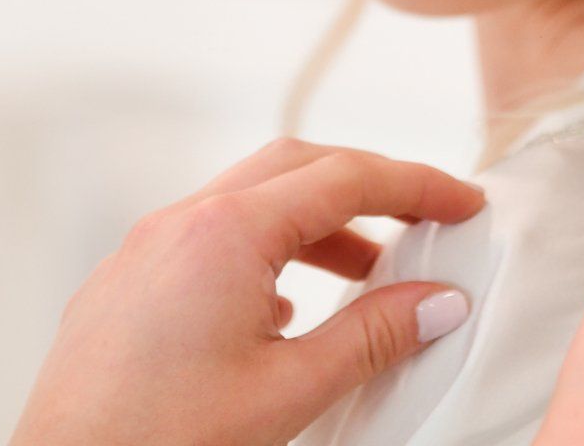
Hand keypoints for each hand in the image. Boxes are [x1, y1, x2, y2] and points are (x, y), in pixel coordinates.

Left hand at [9, 137, 485, 445]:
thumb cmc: (155, 443)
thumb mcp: (288, 392)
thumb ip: (373, 338)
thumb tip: (435, 302)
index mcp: (224, 233)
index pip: (345, 178)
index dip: (416, 186)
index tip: (461, 202)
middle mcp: (177, 224)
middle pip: (296, 166)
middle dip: (368, 186)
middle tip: (423, 220)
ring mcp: (142, 250)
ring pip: (247, 200)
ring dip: (315, 222)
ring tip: (365, 275)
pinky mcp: (122, 285)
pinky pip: (206, 236)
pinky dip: (263, 249)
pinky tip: (284, 309)